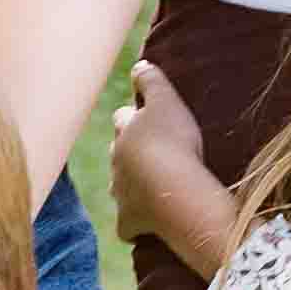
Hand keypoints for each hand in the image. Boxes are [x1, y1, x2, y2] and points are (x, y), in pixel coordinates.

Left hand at [109, 57, 207, 247]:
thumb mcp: (167, 102)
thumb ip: (151, 81)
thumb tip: (138, 64)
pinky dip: (135, 224)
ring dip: (131, 186)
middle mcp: (116, 163)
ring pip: (120, 187)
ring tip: (150, 188)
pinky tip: (146, 225)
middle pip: (118, 153)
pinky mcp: (128, 223)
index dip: (133, 117)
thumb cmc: (174, 142)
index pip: (123, 118)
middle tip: (148, 154)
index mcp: (124, 132)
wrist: (174, 191)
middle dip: (127, 152)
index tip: (144, 118)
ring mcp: (120, 194)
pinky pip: (128, 225)